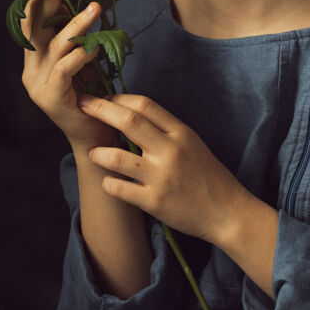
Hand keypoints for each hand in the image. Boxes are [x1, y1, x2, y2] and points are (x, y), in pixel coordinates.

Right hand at [20, 0, 119, 150]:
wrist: (96, 136)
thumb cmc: (93, 97)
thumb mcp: (83, 62)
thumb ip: (76, 39)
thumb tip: (78, 5)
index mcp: (35, 61)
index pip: (32, 23)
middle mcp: (32, 71)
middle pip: (33, 28)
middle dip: (46, 0)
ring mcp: (38, 85)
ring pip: (54, 46)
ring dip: (75, 24)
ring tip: (95, 8)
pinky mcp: (52, 97)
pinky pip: (65, 68)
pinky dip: (81, 54)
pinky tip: (96, 45)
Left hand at [81, 94, 254, 245]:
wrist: (227, 212)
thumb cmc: (207, 175)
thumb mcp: (192, 144)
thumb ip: (165, 130)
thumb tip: (132, 113)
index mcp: (181, 133)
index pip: (145, 105)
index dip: (119, 98)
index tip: (103, 97)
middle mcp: (171, 151)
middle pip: (129, 122)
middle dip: (100, 110)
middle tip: (82, 105)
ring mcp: (162, 177)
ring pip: (118, 158)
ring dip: (99, 153)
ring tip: (93, 152)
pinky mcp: (155, 202)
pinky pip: (120, 189)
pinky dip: (109, 184)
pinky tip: (107, 181)